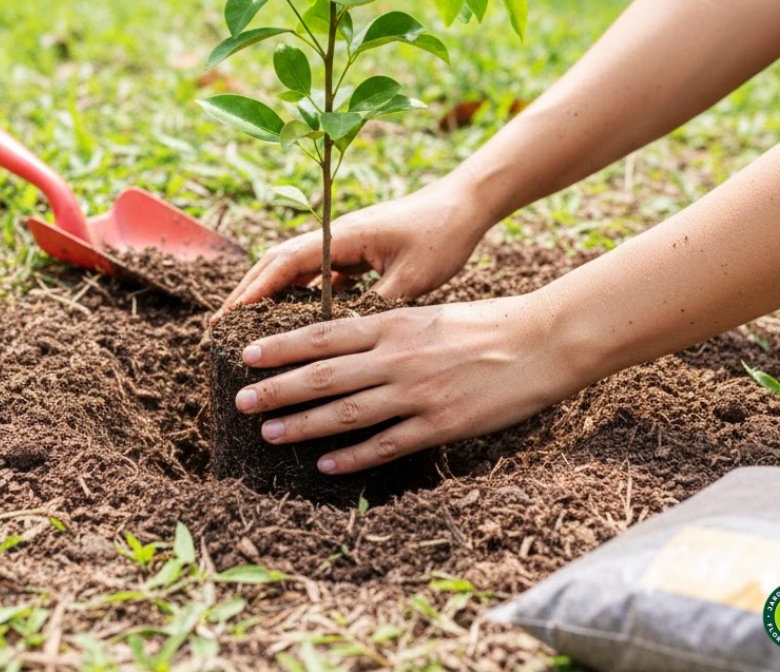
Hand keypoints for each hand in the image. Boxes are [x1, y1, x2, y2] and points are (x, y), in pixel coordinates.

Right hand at [219, 173, 491, 314]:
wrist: (466, 205)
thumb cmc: (441, 235)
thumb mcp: (412, 278)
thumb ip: (376, 308)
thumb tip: (345, 339)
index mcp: (341, 236)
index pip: (284, 263)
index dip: (253, 291)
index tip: (227, 319)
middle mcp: (336, 237)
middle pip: (277, 263)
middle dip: (248, 293)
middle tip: (221, 327)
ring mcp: (345, 243)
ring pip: (296, 269)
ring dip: (271, 294)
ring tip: (248, 328)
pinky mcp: (359, 252)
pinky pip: (320, 274)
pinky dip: (301, 295)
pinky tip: (296, 322)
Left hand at [233, 291, 579, 473]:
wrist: (539, 341)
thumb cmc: (485, 323)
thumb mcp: (428, 315)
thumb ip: (388, 330)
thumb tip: (345, 344)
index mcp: (394, 324)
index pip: (323, 335)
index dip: (281, 346)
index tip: (248, 354)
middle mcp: (397, 357)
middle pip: (323, 375)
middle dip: (277, 389)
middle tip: (240, 401)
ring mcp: (417, 393)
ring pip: (346, 412)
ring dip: (303, 424)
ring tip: (269, 433)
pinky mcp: (440, 424)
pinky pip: (386, 444)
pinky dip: (353, 456)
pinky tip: (326, 464)